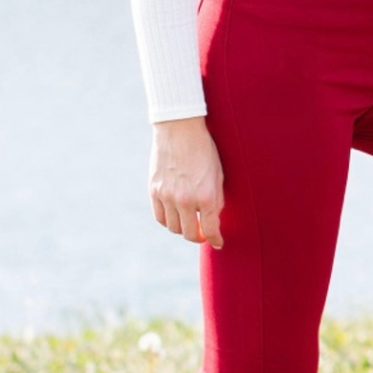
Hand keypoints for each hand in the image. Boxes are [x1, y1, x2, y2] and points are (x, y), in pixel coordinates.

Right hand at [150, 117, 224, 246]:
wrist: (180, 129)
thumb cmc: (204, 150)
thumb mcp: (218, 175)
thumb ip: (216, 200)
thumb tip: (213, 220)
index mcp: (206, 196)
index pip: (210, 230)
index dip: (215, 240)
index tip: (218, 243)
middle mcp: (185, 200)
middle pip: (190, 234)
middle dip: (198, 237)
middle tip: (202, 233)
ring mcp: (167, 196)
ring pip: (173, 227)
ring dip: (182, 228)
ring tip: (189, 221)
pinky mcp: (154, 190)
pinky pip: (159, 216)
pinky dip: (167, 220)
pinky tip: (174, 215)